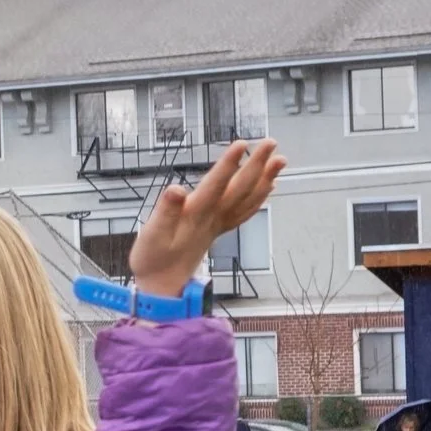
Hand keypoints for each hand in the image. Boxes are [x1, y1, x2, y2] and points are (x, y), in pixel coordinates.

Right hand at [125, 139, 284, 301]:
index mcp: (194, 216)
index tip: (241, 144)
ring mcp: (218, 225)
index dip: (228, 165)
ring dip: (265, 178)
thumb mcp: (151, 236)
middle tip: (270, 142)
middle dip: (256, 164)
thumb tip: (176, 190)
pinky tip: (269, 186)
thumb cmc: (152, 260)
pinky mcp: (218, 230)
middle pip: (239, 188)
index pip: (215, 186)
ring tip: (280, 159)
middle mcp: (212, 218)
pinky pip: (244, 212)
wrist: (162, 287)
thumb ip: (165, 212)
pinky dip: (259, 198)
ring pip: (247, 199)